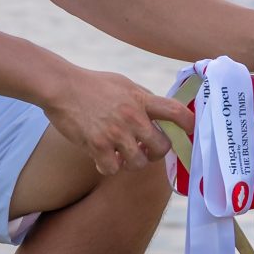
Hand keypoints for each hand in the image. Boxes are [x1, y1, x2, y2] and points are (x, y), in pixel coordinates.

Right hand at [46, 65, 192, 175]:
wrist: (62, 87)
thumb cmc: (93, 84)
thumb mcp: (124, 84)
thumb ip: (143, 99)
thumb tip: (161, 113)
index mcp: (141, 99)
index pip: (175, 111)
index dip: (189, 124)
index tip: (191, 131)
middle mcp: (132, 117)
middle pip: (162, 147)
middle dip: (156, 152)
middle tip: (145, 149)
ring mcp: (115, 133)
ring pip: (139, 162)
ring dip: (132, 162)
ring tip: (122, 154)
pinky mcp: (97, 145)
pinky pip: (113, 169)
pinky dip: (108, 167)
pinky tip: (103, 159)